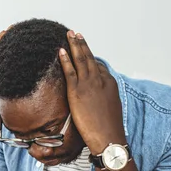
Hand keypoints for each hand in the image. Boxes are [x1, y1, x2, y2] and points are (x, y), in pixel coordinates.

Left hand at [58, 30, 125, 153]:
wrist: (108, 136)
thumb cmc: (108, 129)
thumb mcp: (108, 111)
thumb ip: (102, 102)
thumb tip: (96, 105)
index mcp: (110, 84)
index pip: (99, 67)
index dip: (91, 58)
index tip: (84, 51)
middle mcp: (101, 80)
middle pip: (90, 58)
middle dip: (82, 45)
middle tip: (76, 33)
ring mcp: (89, 84)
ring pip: (81, 59)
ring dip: (74, 45)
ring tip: (69, 34)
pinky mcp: (78, 90)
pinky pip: (70, 70)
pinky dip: (65, 59)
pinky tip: (60, 51)